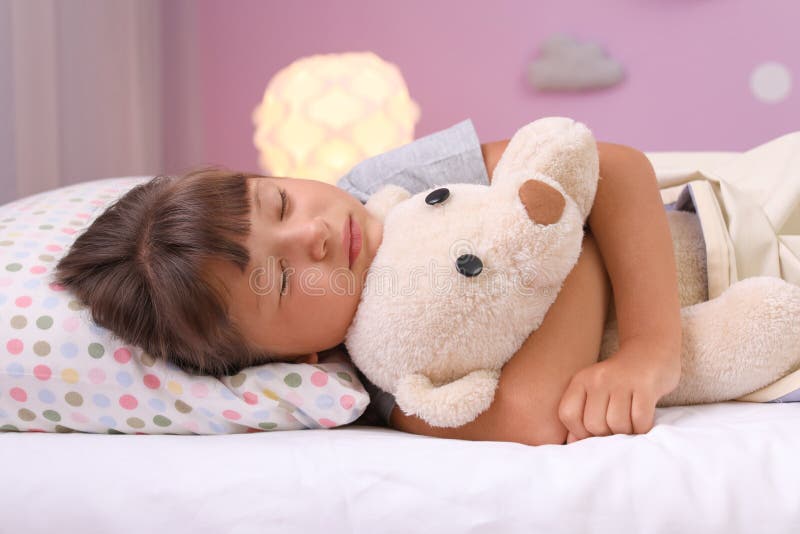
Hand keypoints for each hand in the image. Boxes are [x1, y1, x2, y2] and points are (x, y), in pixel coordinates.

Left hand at [558, 338, 680, 442]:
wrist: (651, 350)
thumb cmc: (620, 380)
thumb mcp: (595, 391)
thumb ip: (581, 414)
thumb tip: (572, 443)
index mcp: (581, 380)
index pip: (568, 414)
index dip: (579, 432)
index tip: (593, 432)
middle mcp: (598, 378)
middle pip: (594, 424)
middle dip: (607, 435)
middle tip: (617, 429)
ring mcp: (622, 380)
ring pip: (617, 425)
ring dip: (626, 432)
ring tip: (630, 424)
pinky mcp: (646, 385)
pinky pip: (640, 420)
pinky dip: (642, 428)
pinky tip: (643, 421)